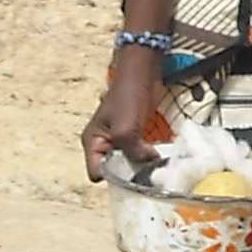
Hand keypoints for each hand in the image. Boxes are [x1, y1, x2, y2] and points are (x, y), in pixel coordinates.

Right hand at [81, 56, 163, 182]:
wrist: (142, 73)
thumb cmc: (127, 97)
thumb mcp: (125, 129)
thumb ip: (133, 152)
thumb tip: (150, 163)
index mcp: (93, 142)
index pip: (96, 172)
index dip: (113, 177)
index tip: (132, 175)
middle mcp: (103, 144)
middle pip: (113, 170)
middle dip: (130, 172)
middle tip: (148, 173)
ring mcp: (118, 139)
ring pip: (128, 162)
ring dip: (141, 164)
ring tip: (155, 164)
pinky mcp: (133, 134)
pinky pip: (138, 152)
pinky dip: (147, 155)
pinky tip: (158, 155)